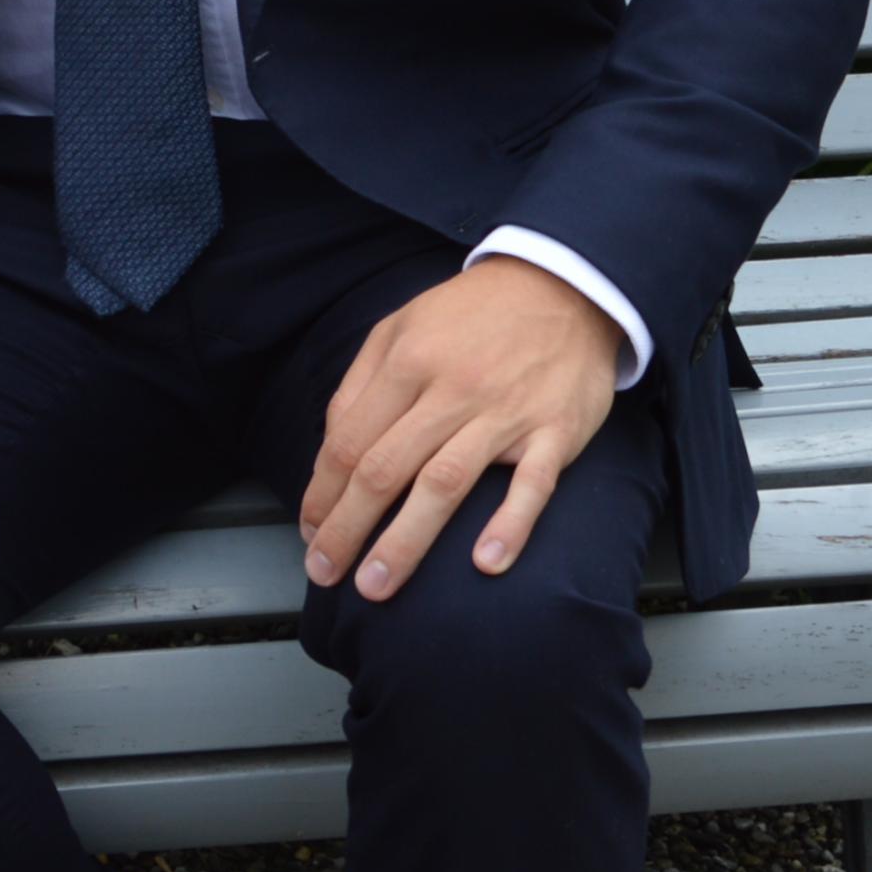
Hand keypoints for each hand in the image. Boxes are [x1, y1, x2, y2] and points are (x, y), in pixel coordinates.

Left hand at [298, 258, 622, 600]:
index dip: (322, 494)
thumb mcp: (400, 326)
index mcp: (407, 362)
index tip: (309, 532)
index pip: (349, 441)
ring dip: (406, 540)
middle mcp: (451, 389)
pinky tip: (485, 562)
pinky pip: (532, 484)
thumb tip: (330, 448)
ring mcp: (505, 413)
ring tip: (377, 584)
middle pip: (385, 468)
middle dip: (347, 528)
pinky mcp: (555, 431)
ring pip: (444, 483)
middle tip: (325, 572)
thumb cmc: (472, 316)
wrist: (563, 286)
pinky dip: (510, 523)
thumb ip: (360, 385)